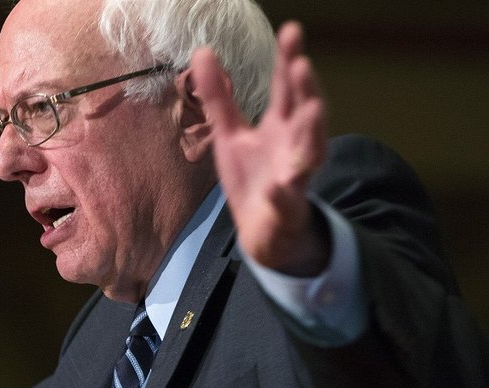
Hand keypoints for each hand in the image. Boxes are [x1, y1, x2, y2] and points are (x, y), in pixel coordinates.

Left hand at [192, 21, 328, 275]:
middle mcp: (294, 144)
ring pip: (310, 152)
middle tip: (302, 64)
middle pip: (305, 112)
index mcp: (281, 124)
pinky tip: (279, 185)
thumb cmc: (252, 176)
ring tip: (311, 110)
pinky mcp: (284, 206)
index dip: (289, 59)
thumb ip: (218, 97)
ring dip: (312, 131)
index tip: (291, 30)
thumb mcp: (230, 133)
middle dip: (306, 89)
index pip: (286, 86)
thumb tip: (203, 52)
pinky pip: (285, 199)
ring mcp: (293, 175)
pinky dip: (282, 193)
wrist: (262, 230)